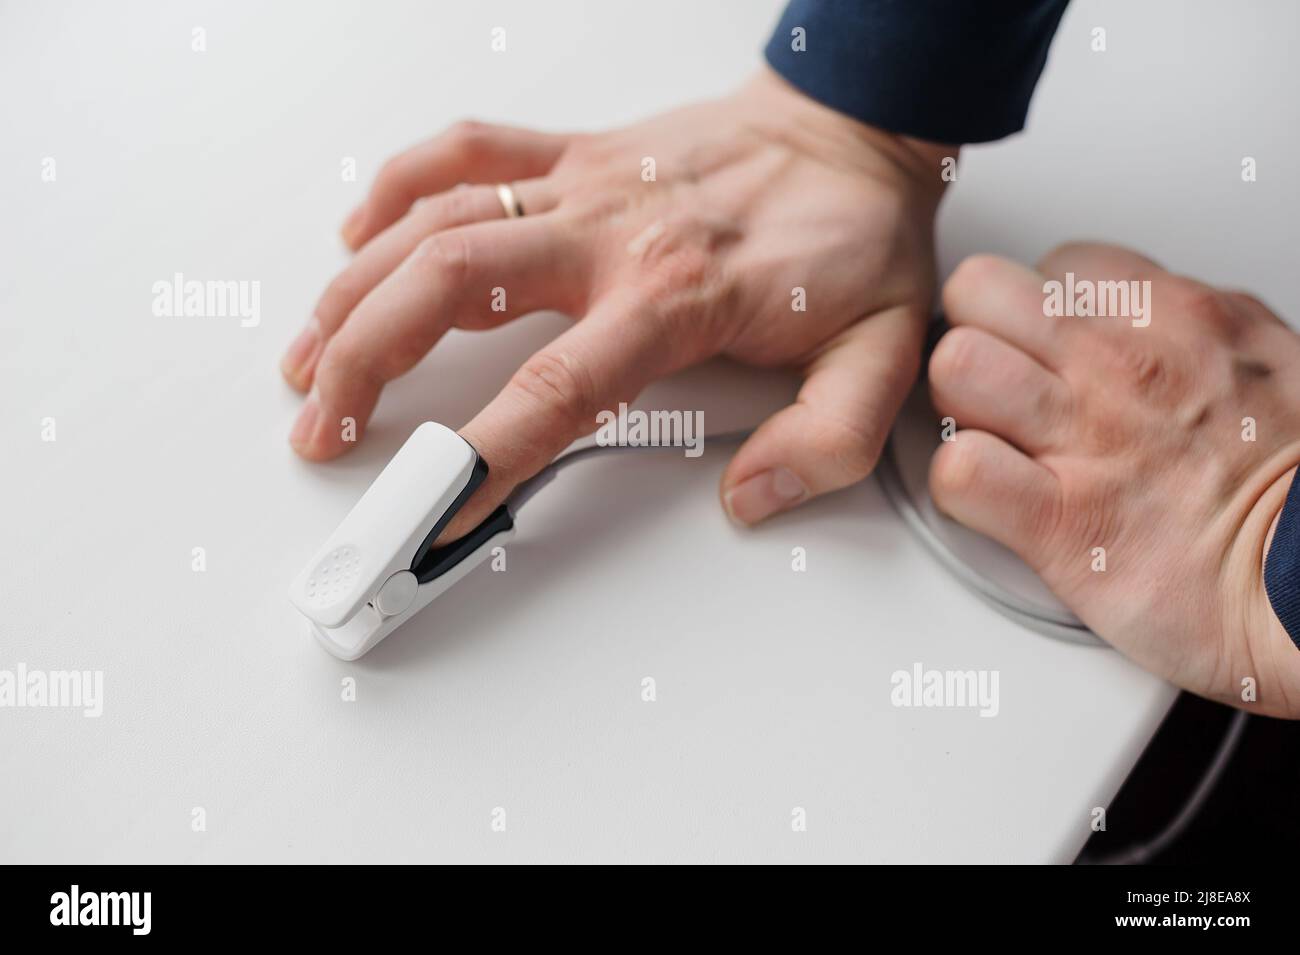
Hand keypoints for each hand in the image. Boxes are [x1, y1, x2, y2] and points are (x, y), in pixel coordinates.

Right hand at [281, 67, 950, 537]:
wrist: (850, 130)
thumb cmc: (853, 240)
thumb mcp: (882, 356)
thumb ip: (829, 439)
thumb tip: (750, 496)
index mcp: (674, 297)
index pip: (554, 391)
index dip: (480, 456)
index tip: (428, 510)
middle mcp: (610, 235)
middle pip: (449, 288)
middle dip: (364, 363)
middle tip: (322, 428)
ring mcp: (583, 186)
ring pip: (434, 224)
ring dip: (355, 293)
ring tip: (309, 359)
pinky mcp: (573, 153)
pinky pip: (464, 151)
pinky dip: (398, 189)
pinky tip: (359, 238)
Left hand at [929, 243, 1299, 715]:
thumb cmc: (1295, 486)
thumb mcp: (1264, 358)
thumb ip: (1185, 329)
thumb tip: (1142, 321)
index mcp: (1174, 315)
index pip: (1054, 264)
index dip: (1038, 312)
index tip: (1049, 354)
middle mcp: (1118, 364)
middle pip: (978, 293)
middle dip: (976, 339)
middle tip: (999, 392)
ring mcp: (1084, 438)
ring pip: (955, 366)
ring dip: (957, 408)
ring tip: (994, 442)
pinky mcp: (1059, 521)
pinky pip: (958, 469)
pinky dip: (960, 487)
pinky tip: (995, 501)